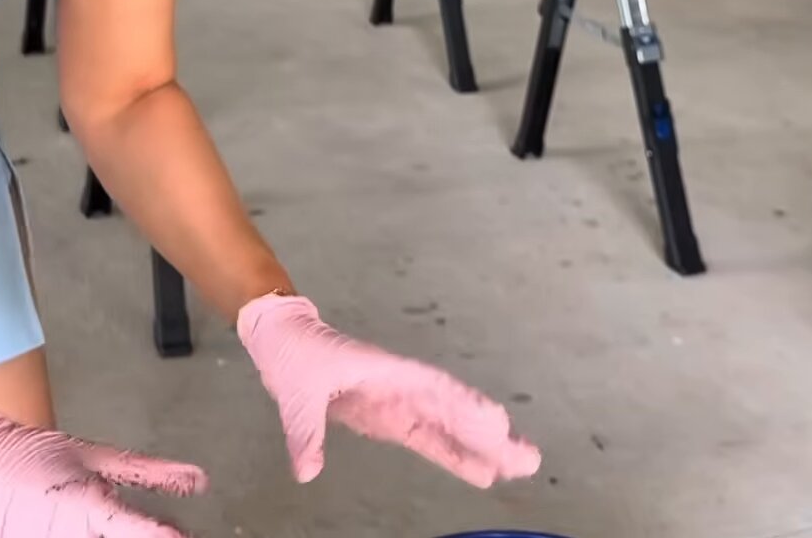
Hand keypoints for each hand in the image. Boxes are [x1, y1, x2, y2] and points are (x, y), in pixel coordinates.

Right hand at [0, 409, 207, 536]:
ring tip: (104, 524)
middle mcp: (66, 536)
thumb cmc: (34, 457)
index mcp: (88, 508)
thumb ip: (149, 474)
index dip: (163, 537)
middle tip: (147, 532)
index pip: (139, 532)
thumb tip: (200, 481)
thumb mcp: (94, 458)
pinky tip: (70, 527)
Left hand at [236, 293, 541, 487]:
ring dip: (483, 447)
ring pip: (448, 428)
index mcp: (384, 370)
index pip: (430, 388)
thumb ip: (304, 431)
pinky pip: (430, 440)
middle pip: (452, 411)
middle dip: (489, 434)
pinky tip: (483, 472)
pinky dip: (456, 455)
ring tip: (520, 467)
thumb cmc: (294, 353)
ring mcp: (399, 404)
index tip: (496, 422)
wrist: (284, 340)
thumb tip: (308, 471)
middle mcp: (400, 387)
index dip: (463, 404)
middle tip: (528, 458)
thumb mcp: (294, 392)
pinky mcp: (390, 419)